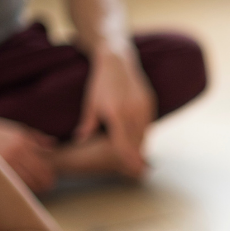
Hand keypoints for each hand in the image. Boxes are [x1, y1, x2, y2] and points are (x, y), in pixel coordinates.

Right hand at [0, 111, 57, 192]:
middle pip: (37, 174)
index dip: (49, 175)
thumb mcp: (18, 131)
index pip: (42, 164)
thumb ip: (37, 137)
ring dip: (34, 187)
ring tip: (37, 188)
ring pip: (26, 181)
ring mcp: (5, 161)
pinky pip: (13, 183)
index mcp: (22, 142)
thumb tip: (53, 145)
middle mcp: (15, 152)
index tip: (51, 180)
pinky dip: (20, 188)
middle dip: (44, 183)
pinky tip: (23, 187)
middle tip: (47, 187)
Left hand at [76, 46, 154, 178]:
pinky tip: (140, 140)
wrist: (117, 60)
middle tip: (138, 170)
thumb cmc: (100, 83)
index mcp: (116, 114)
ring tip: (140, 158)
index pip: (124, 143)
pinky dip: (144, 133)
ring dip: (141, 146)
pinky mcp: (149, 102)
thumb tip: (79, 139)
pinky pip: (148, 123)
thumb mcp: (90, 102)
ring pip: (144, 133)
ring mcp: (143, 107)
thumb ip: (87, 123)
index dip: (128, 158)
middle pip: (137, 141)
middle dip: (137, 156)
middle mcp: (132, 111)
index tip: (132, 170)